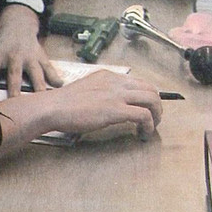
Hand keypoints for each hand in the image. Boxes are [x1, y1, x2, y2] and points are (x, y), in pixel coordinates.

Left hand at [0, 4, 62, 99]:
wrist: (18, 22)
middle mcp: (13, 56)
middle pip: (14, 74)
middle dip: (15, 87)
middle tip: (16, 102)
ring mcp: (29, 57)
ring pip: (35, 73)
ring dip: (38, 86)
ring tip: (41, 100)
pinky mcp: (41, 57)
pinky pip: (49, 68)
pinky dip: (55, 77)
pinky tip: (60, 87)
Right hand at [0, 70, 163, 155]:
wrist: (53, 107)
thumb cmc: (64, 104)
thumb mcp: (86, 90)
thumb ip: (101, 92)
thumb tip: (109, 104)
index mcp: (108, 76)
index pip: (139, 82)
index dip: (148, 97)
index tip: (147, 109)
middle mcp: (116, 82)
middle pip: (151, 89)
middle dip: (157, 107)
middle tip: (153, 120)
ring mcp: (117, 95)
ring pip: (152, 100)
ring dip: (157, 116)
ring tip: (150, 128)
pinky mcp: (116, 110)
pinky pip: (143, 116)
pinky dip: (148, 126)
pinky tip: (142, 134)